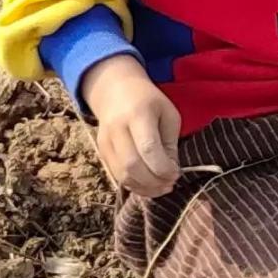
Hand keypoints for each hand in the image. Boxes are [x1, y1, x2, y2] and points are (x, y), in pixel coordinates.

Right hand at [82, 51, 180, 199]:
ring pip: (122, 175)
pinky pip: (117, 176)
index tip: (176, 173)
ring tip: (161, 187)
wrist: (115, 90)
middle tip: (170, 184)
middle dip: (154, 182)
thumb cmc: (149, 102)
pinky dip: (134, 185)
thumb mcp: (168, 114)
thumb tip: (170, 172)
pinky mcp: (102, 152)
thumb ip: (170, 144)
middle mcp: (117, 128)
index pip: (148, 149)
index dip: (163, 168)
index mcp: (138, 114)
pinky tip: (148, 185)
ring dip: (144, 188)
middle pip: (132, 165)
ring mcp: (106, 141)